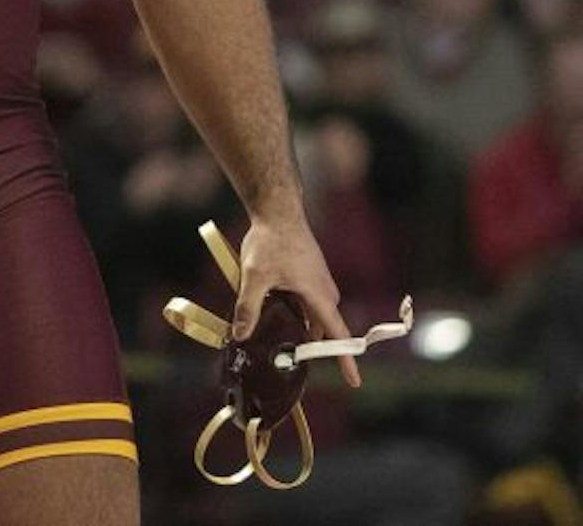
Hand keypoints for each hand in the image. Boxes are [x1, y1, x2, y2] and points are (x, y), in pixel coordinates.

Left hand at [235, 214, 359, 385]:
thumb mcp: (254, 276)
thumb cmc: (270, 241)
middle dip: (311, 347)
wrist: (278, 211)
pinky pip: (307, 304)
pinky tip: (276, 315)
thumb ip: (248, 307)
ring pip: (313, 316)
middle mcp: (325, 292)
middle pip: (323, 330)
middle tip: (291, 362)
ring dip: (300, 329)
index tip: (355, 383)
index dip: (346, 360)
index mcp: (319, 296)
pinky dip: (296, 314)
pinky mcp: (310, 277)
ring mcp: (319, 284)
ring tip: (278, 341)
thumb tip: (240, 335)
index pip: (338, 335)